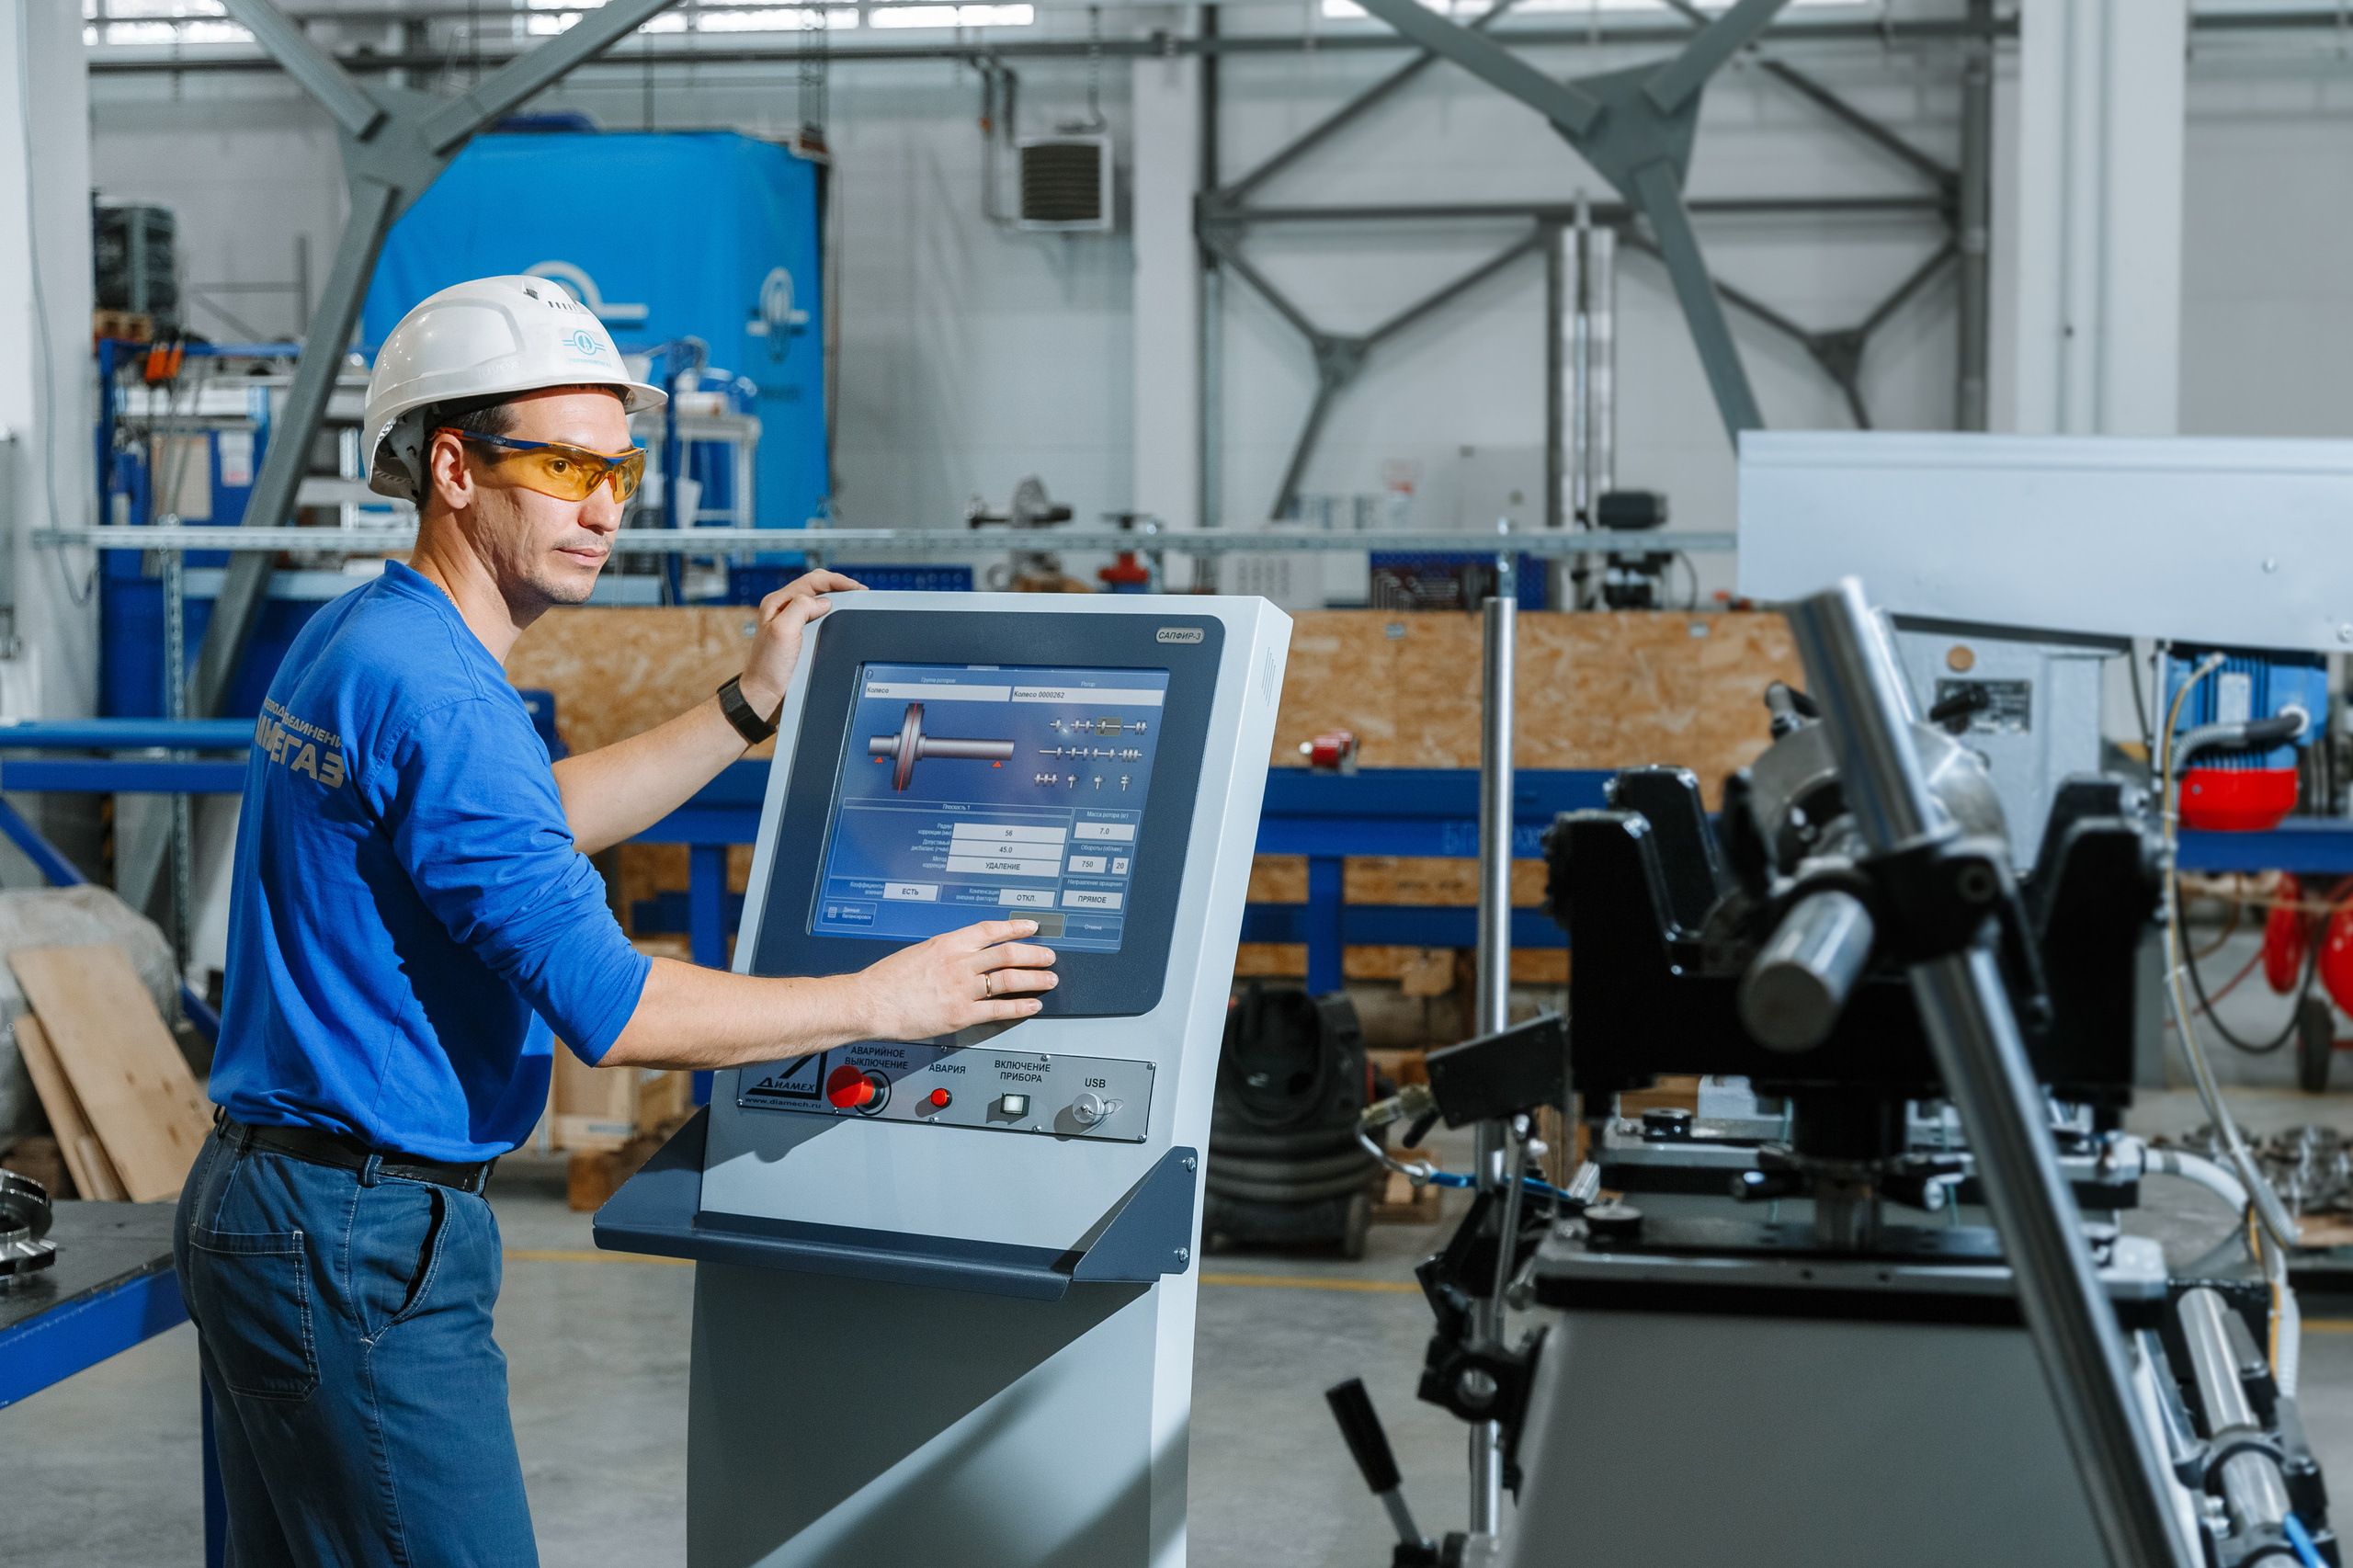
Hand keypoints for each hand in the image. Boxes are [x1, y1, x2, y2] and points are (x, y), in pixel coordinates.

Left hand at [737, 569, 865, 719]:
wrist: (765, 693)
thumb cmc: (768, 666)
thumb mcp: (783, 631)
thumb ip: (801, 608)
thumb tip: (823, 602)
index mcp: (777, 602)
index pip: (811, 581)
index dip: (836, 581)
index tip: (855, 587)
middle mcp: (783, 609)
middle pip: (816, 587)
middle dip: (838, 585)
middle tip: (858, 592)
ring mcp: (790, 621)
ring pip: (818, 600)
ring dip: (836, 598)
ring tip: (853, 600)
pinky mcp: (798, 634)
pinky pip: (818, 616)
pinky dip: (832, 613)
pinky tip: (840, 617)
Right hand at [855, 919, 1058, 1038]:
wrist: (868, 1002)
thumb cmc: (885, 980)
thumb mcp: (918, 953)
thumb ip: (944, 954)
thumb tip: (963, 956)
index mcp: (947, 944)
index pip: (990, 930)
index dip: (1015, 928)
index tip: (1032, 927)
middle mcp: (958, 963)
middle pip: (1007, 954)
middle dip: (1033, 954)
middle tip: (1049, 956)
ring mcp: (961, 989)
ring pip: (1008, 979)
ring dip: (1033, 979)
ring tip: (1049, 980)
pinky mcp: (960, 1014)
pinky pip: (998, 1009)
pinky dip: (1019, 1007)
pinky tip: (1032, 1005)